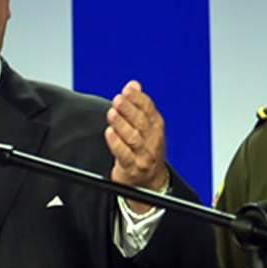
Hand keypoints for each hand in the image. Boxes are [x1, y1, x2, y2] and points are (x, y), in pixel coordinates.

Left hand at [104, 80, 168, 212]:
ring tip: (112, 113)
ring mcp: (143, 156)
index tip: (127, 90)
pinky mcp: (132, 169)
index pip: (150, 110)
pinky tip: (109, 132)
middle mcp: (153, 142)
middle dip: (129, 110)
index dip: (139, 99)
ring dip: (122, 124)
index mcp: (157, 128)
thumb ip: (139, 106)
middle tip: (118, 99)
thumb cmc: (145, 150)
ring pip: (133, 138)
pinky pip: (124, 155)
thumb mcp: (146, 127)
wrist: (148, 183)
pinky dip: (116, 143)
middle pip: (141, 123)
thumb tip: (133, 85)